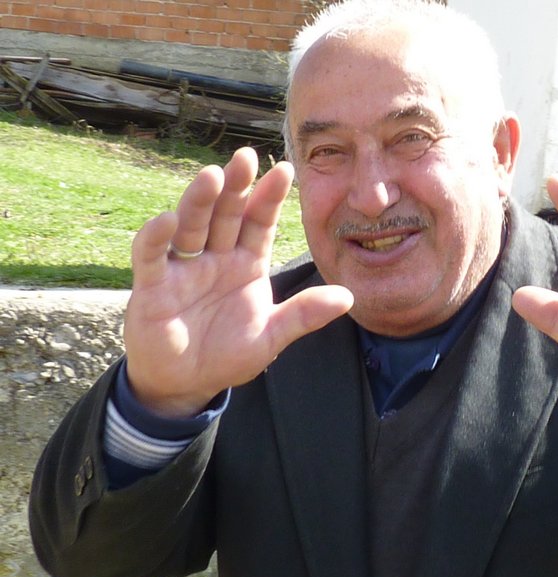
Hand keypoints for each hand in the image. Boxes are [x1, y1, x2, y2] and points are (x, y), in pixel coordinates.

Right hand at [123, 147, 352, 417]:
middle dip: (236, 186)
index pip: (259, 223)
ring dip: (199, 201)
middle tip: (246, 157)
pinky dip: (157, 237)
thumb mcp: (271, 336)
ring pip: (191, 225)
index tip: (285, 170)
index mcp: (246, 264)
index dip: (270, 198)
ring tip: (212, 175)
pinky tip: (167, 220)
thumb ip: (304, 314)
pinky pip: (153, 256)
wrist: (186, 383)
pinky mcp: (153, 286)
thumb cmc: (227, 355)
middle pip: (225, 214)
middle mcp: (215, 257)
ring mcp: (183, 268)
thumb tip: (348, 297)